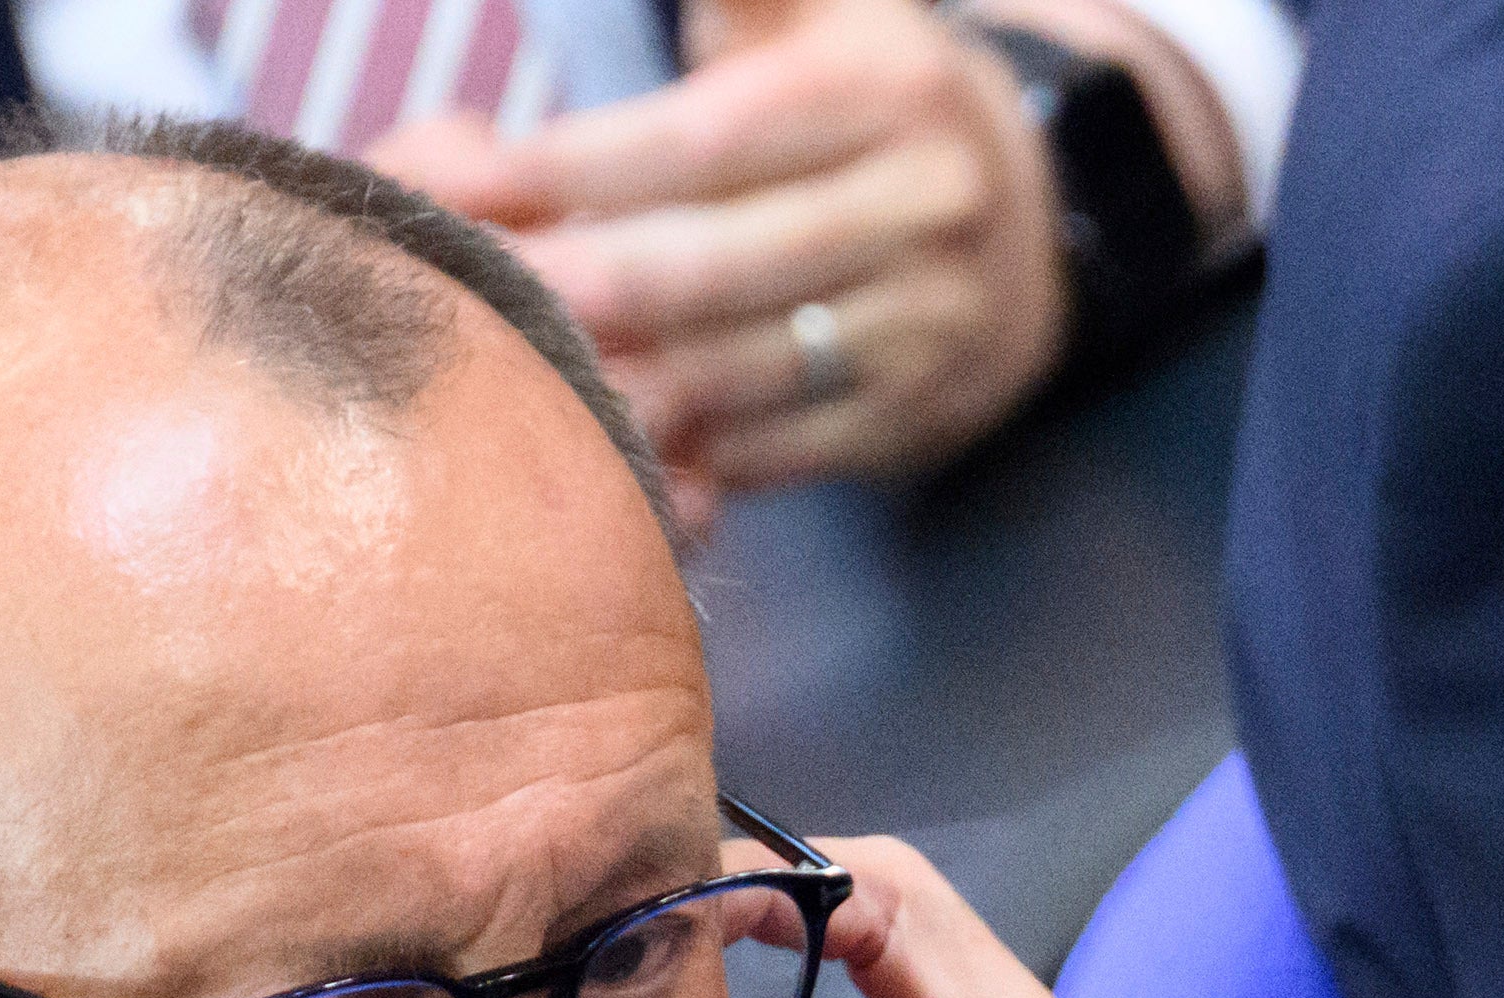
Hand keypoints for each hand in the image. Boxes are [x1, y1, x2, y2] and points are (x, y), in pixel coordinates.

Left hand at [384, 0, 1230, 506]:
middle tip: (462, 295)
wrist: (1040, 220)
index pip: (702, 140)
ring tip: (503, 371)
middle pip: (711, 266)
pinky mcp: (921, 418)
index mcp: (888, 93)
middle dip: (577, 285)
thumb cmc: (872, 102)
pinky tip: (600, 436)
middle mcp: (927, 209)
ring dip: (613, 377)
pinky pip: (777, 448)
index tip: (463, 181)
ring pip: (737, 369)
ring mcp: (932, 327)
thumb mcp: (820, 13)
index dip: (573, 168)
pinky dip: (684, 449)